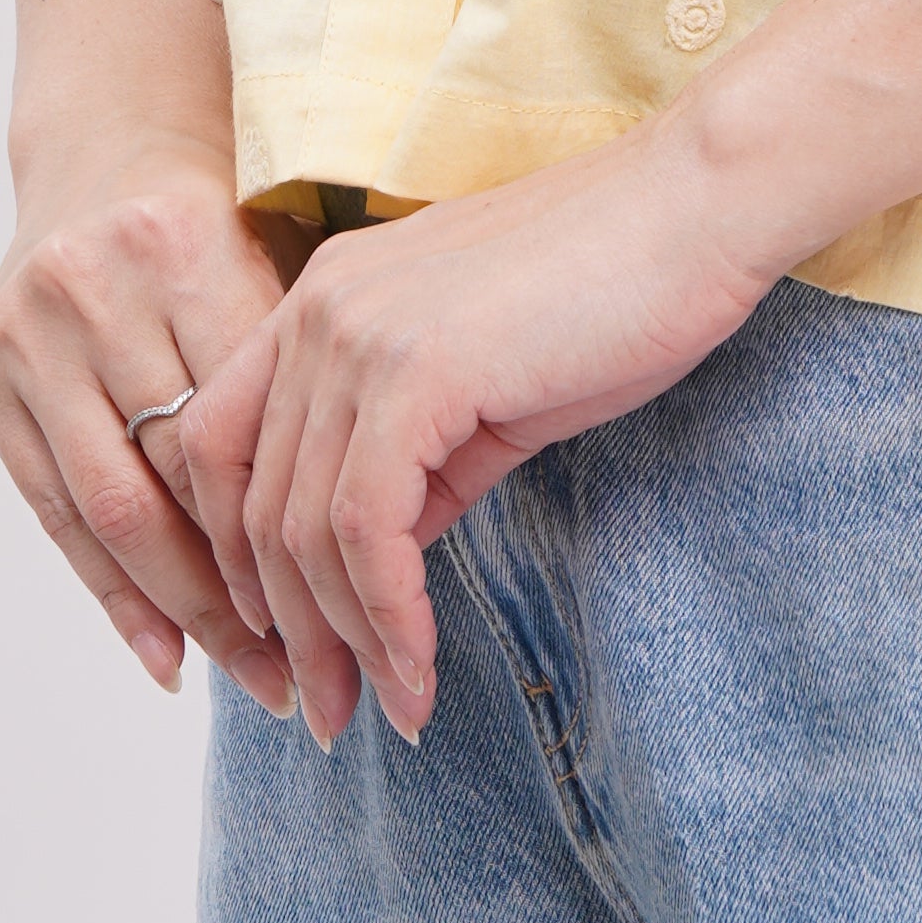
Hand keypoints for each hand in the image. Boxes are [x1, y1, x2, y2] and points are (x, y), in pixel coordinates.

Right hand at [0, 136, 298, 719]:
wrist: (107, 140)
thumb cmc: (226, 213)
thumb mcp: (283, 257)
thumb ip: (311, 364)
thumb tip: (387, 519)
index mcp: (179, 243)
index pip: (240, 421)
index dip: (291, 522)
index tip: (350, 601)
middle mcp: (90, 288)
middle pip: (173, 475)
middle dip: (243, 587)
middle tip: (307, 669)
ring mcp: (28, 334)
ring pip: (112, 508)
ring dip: (184, 610)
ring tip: (250, 676)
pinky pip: (55, 512)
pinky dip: (113, 593)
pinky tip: (165, 657)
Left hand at [184, 126, 774, 747]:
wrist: (702, 207)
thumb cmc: (619, 286)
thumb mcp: (487, 386)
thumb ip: (418, 462)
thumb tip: (383, 562)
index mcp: (324, 297)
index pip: (219, 444)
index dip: (232, 556)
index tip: (280, 641)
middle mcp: (318, 308)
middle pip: (252, 505)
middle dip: (285, 629)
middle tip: (327, 715)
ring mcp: (359, 335)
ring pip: (303, 531)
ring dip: (341, 643)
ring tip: (385, 710)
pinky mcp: (415, 373)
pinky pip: (368, 530)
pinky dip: (388, 618)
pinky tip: (419, 668)